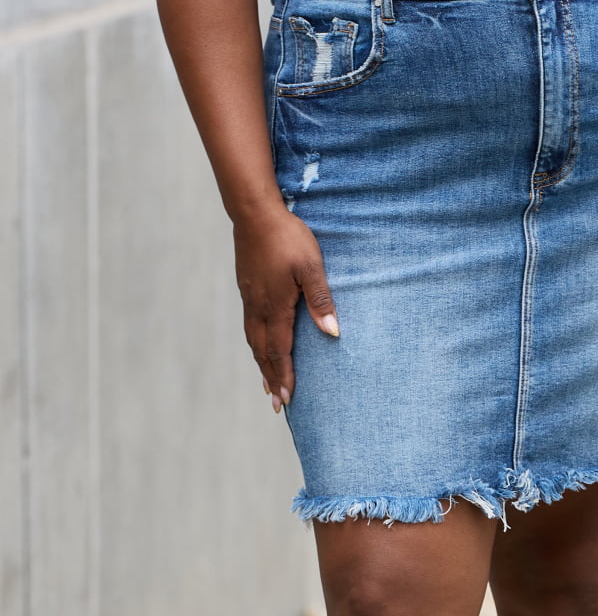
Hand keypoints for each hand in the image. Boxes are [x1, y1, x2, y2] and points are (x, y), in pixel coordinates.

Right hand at [233, 206, 338, 411]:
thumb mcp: (311, 267)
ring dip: (261, 364)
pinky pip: (250, 326)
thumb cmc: (287, 237)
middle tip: (276, 404)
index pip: (279, 351)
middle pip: (263, 352)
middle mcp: (258, 308)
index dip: (283, 376)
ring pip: (254, 340)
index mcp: (275, 307)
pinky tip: (260, 346)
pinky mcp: (247, 288)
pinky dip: (256, 345)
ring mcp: (250, 298)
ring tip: (267, 383)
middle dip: (271, 379)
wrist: (254, 212)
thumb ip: (321, 301)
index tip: (286, 399)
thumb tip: (333, 333)